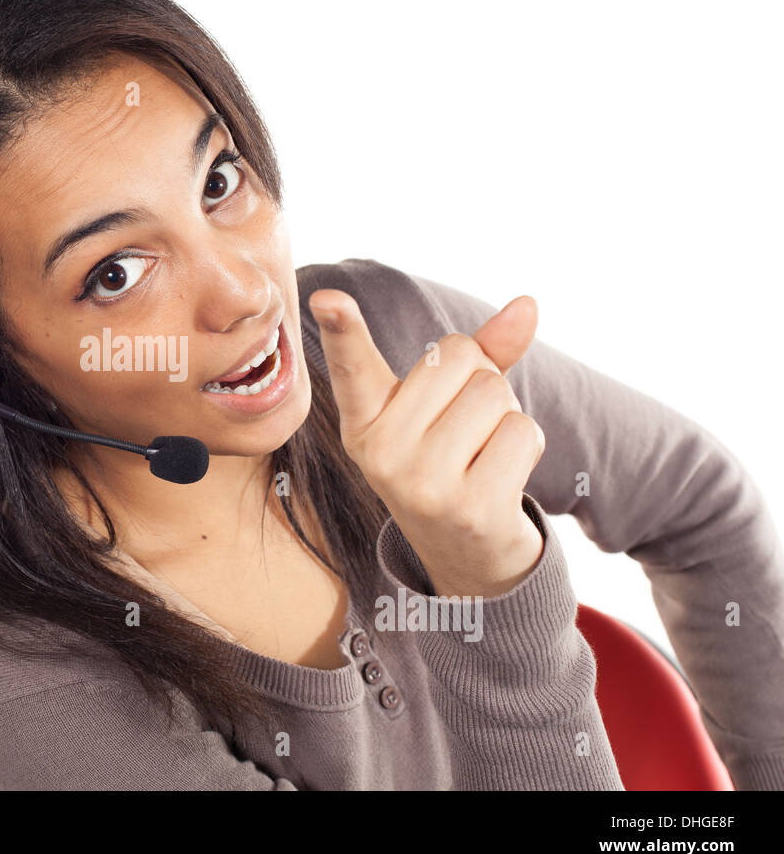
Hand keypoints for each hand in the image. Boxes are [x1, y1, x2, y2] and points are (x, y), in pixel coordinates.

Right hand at [308, 288, 546, 596]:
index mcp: (364, 422)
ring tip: (483, 455)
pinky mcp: (468, 508)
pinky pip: (522, 432)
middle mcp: (381, 452)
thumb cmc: (456, 461)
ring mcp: (421, 484)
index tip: (327, 297)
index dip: (343, 329)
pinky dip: (526, 446)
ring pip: (495, 391)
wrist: (468, 556)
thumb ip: (480, 352)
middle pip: (459, 357)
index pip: (353, 367)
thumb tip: (527, 305)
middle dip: (481, 379)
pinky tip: (499, 477)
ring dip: (507, 415)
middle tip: (466, 430)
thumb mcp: (449, 406)